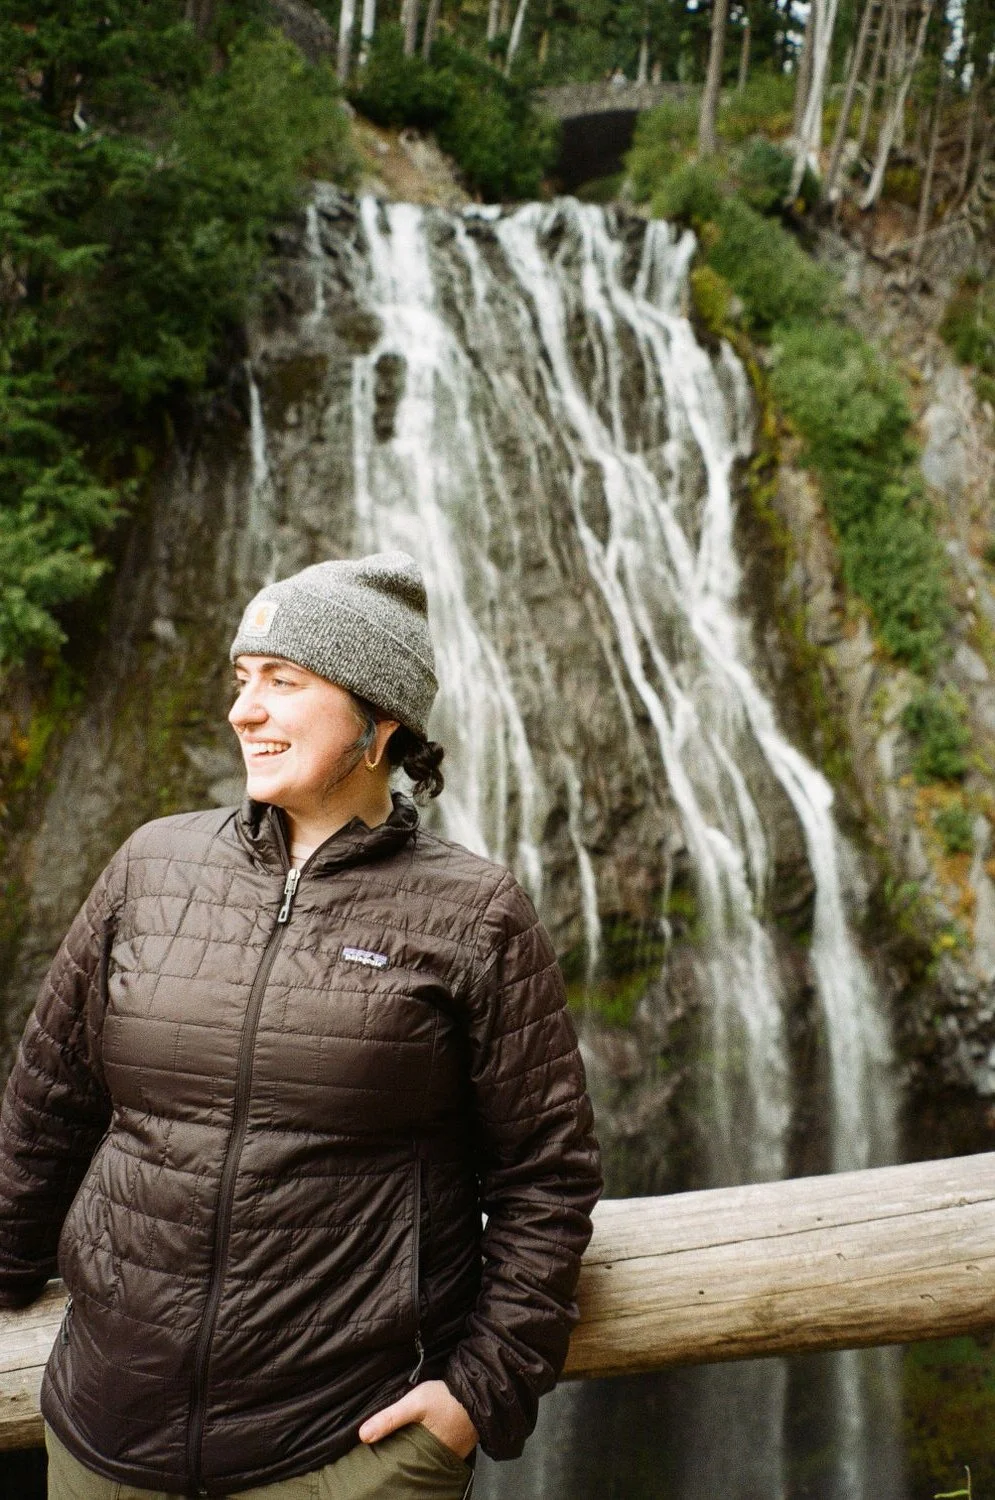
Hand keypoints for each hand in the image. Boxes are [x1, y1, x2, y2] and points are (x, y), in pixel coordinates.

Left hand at [358, 1379, 478, 1459]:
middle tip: (390, 1450)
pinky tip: (423, 1439)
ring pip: (428, 1458)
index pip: (403, 1465)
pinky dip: (431, 1447)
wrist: (477, 1389)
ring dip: (417, 1452)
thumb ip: (390, 1418)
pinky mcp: (459, 1446)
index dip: (391, 1462)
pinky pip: (440, 1451)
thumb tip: (363, 1435)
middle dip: (403, 1457)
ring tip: (404, 1445)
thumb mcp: (415, 1402)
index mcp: (427, 1453)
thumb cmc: (446, 1397)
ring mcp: (452, 1454)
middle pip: (415, 1463)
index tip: (378, 1457)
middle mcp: (440, 1458)